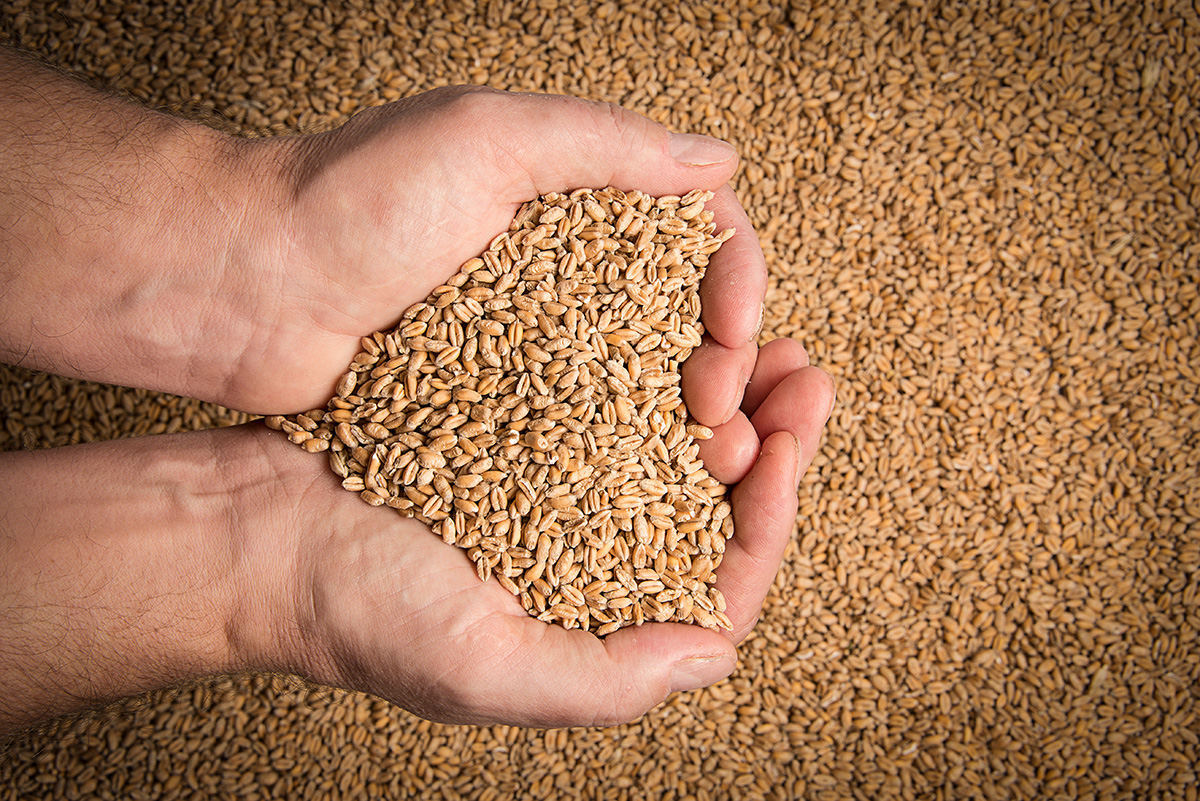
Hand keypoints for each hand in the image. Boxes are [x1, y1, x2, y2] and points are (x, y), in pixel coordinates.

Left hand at [229, 87, 763, 413]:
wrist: (249, 288)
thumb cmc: (351, 199)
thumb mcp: (484, 136)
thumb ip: (605, 144)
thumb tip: (720, 160)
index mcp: (576, 201)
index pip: (697, 233)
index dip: (737, 280)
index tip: (742, 333)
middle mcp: (566, 271)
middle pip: (683, 315)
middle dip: (724, 362)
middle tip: (722, 413)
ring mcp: (534, 341)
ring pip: (641, 379)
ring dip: (686, 417)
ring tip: (710, 458)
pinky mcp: (500, 400)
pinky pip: (579, 426)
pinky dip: (621, 451)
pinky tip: (646, 481)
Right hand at [260, 347, 831, 725]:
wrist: (263, 532)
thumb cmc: (362, 612)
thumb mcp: (484, 669)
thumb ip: (606, 679)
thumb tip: (717, 654)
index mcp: (603, 620)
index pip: (724, 580)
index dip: (772, 516)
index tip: (785, 448)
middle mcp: (596, 554)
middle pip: (716, 500)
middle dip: (773, 436)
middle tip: (803, 375)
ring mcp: (564, 486)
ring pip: (675, 435)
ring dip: (728, 386)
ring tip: (760, 337)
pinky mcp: (529, 428)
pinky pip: (613, 390)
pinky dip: (653, 354)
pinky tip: (678, 320)